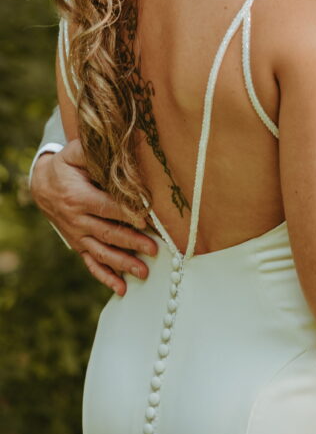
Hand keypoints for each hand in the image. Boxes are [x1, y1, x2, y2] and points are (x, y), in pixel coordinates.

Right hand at [30, 140, 156, 295]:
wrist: (43, 185)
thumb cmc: (67, 165)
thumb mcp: (76, 153)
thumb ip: (93, 151)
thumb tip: (120, 143)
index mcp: (79, 197)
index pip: (107, 207)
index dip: (126, 213)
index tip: (146, 220)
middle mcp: (77, 220)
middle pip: (107, 233)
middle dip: (131, 242)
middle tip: (153, 249)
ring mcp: (77, 235)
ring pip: (101, 252)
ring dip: (122, 263)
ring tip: (143, 272)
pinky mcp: (78, 244)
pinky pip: (91, 263)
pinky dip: (105, 276)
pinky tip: (121, 289)